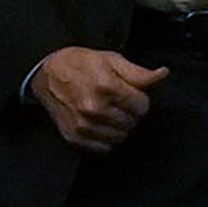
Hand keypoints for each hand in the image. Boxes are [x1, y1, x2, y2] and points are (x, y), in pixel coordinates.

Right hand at [29, 46, 169, 152]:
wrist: (44, 75)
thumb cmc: (78, 64)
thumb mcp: (110, 59)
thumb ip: (138, 72)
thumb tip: (162, 74)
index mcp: (106, 87)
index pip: (142, 106)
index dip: (137, 98)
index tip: (127, 92)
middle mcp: (94, 108)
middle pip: (132, 122)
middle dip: (128, 111)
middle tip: (114, 99)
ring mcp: (83, 125)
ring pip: (120, 136)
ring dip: (117, 125)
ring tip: (105, 110)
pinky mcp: (74, 136)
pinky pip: (104, 147)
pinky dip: (105, 137)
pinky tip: (97, 122)